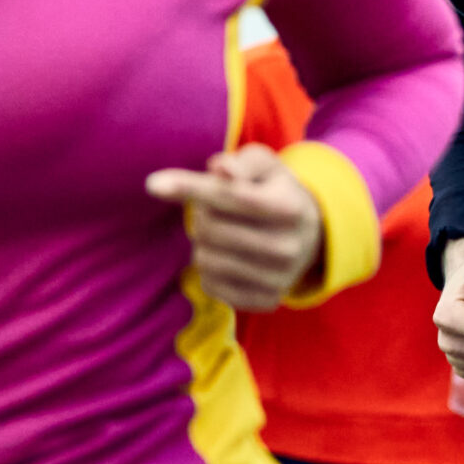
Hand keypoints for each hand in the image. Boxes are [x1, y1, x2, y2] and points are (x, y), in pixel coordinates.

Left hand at [145, 145, 322, 312]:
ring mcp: (279, 278)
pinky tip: (225, 257)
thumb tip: (218, 168)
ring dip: (202, 243)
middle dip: (200, 214)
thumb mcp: (265, 166)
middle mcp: (287, 247)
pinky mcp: (266, 300)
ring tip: (220, 234)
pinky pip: (211, 286)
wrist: (310, 235)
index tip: (152, 184)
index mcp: (289, 207)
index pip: (230, 197)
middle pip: (211, 229)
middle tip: (212, 210)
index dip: (189, 188)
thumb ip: (241, 162)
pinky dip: (208, 269)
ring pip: (206, 260)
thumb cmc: (276, 191)